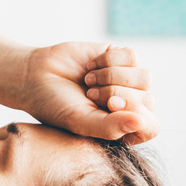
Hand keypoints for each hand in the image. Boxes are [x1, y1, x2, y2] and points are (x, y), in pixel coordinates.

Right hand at [21, 43, 158, 144]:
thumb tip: (141, 122)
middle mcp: (129, 106)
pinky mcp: (121, 58)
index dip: (134, 115)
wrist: (35, 76)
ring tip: (89, 81)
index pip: (150, 127)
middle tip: (89, 95)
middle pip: (147, 100)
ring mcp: (127, 82)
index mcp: (121, 128)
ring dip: (111, 77)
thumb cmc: (55, 106)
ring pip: (144, 78)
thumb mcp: (80, 122)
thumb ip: (111, 127)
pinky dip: (108, 60)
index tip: (109, 106)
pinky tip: (90, 66)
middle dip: (116, 94)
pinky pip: (132, 57)